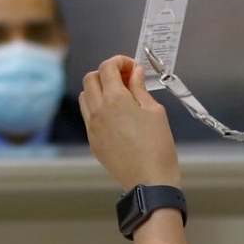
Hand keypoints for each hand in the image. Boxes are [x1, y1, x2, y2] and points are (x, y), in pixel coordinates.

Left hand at [81, 55, 182, 190]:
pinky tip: (115, 115)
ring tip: (120, 96)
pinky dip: (97, 106)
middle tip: (126, 79)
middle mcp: (97, 110)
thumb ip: (140, 88)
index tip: (132, 67)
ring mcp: (91, 126)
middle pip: (90, 78)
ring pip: (85, 96)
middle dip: (106, 72)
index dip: (119, 61)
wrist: (148, 181)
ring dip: (99, 89)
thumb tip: (134, 73)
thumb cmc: (158, 146)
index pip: (106, 67)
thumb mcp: (155, 112)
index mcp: (115, 99)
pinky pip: (88, 115)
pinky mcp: (92, 140)